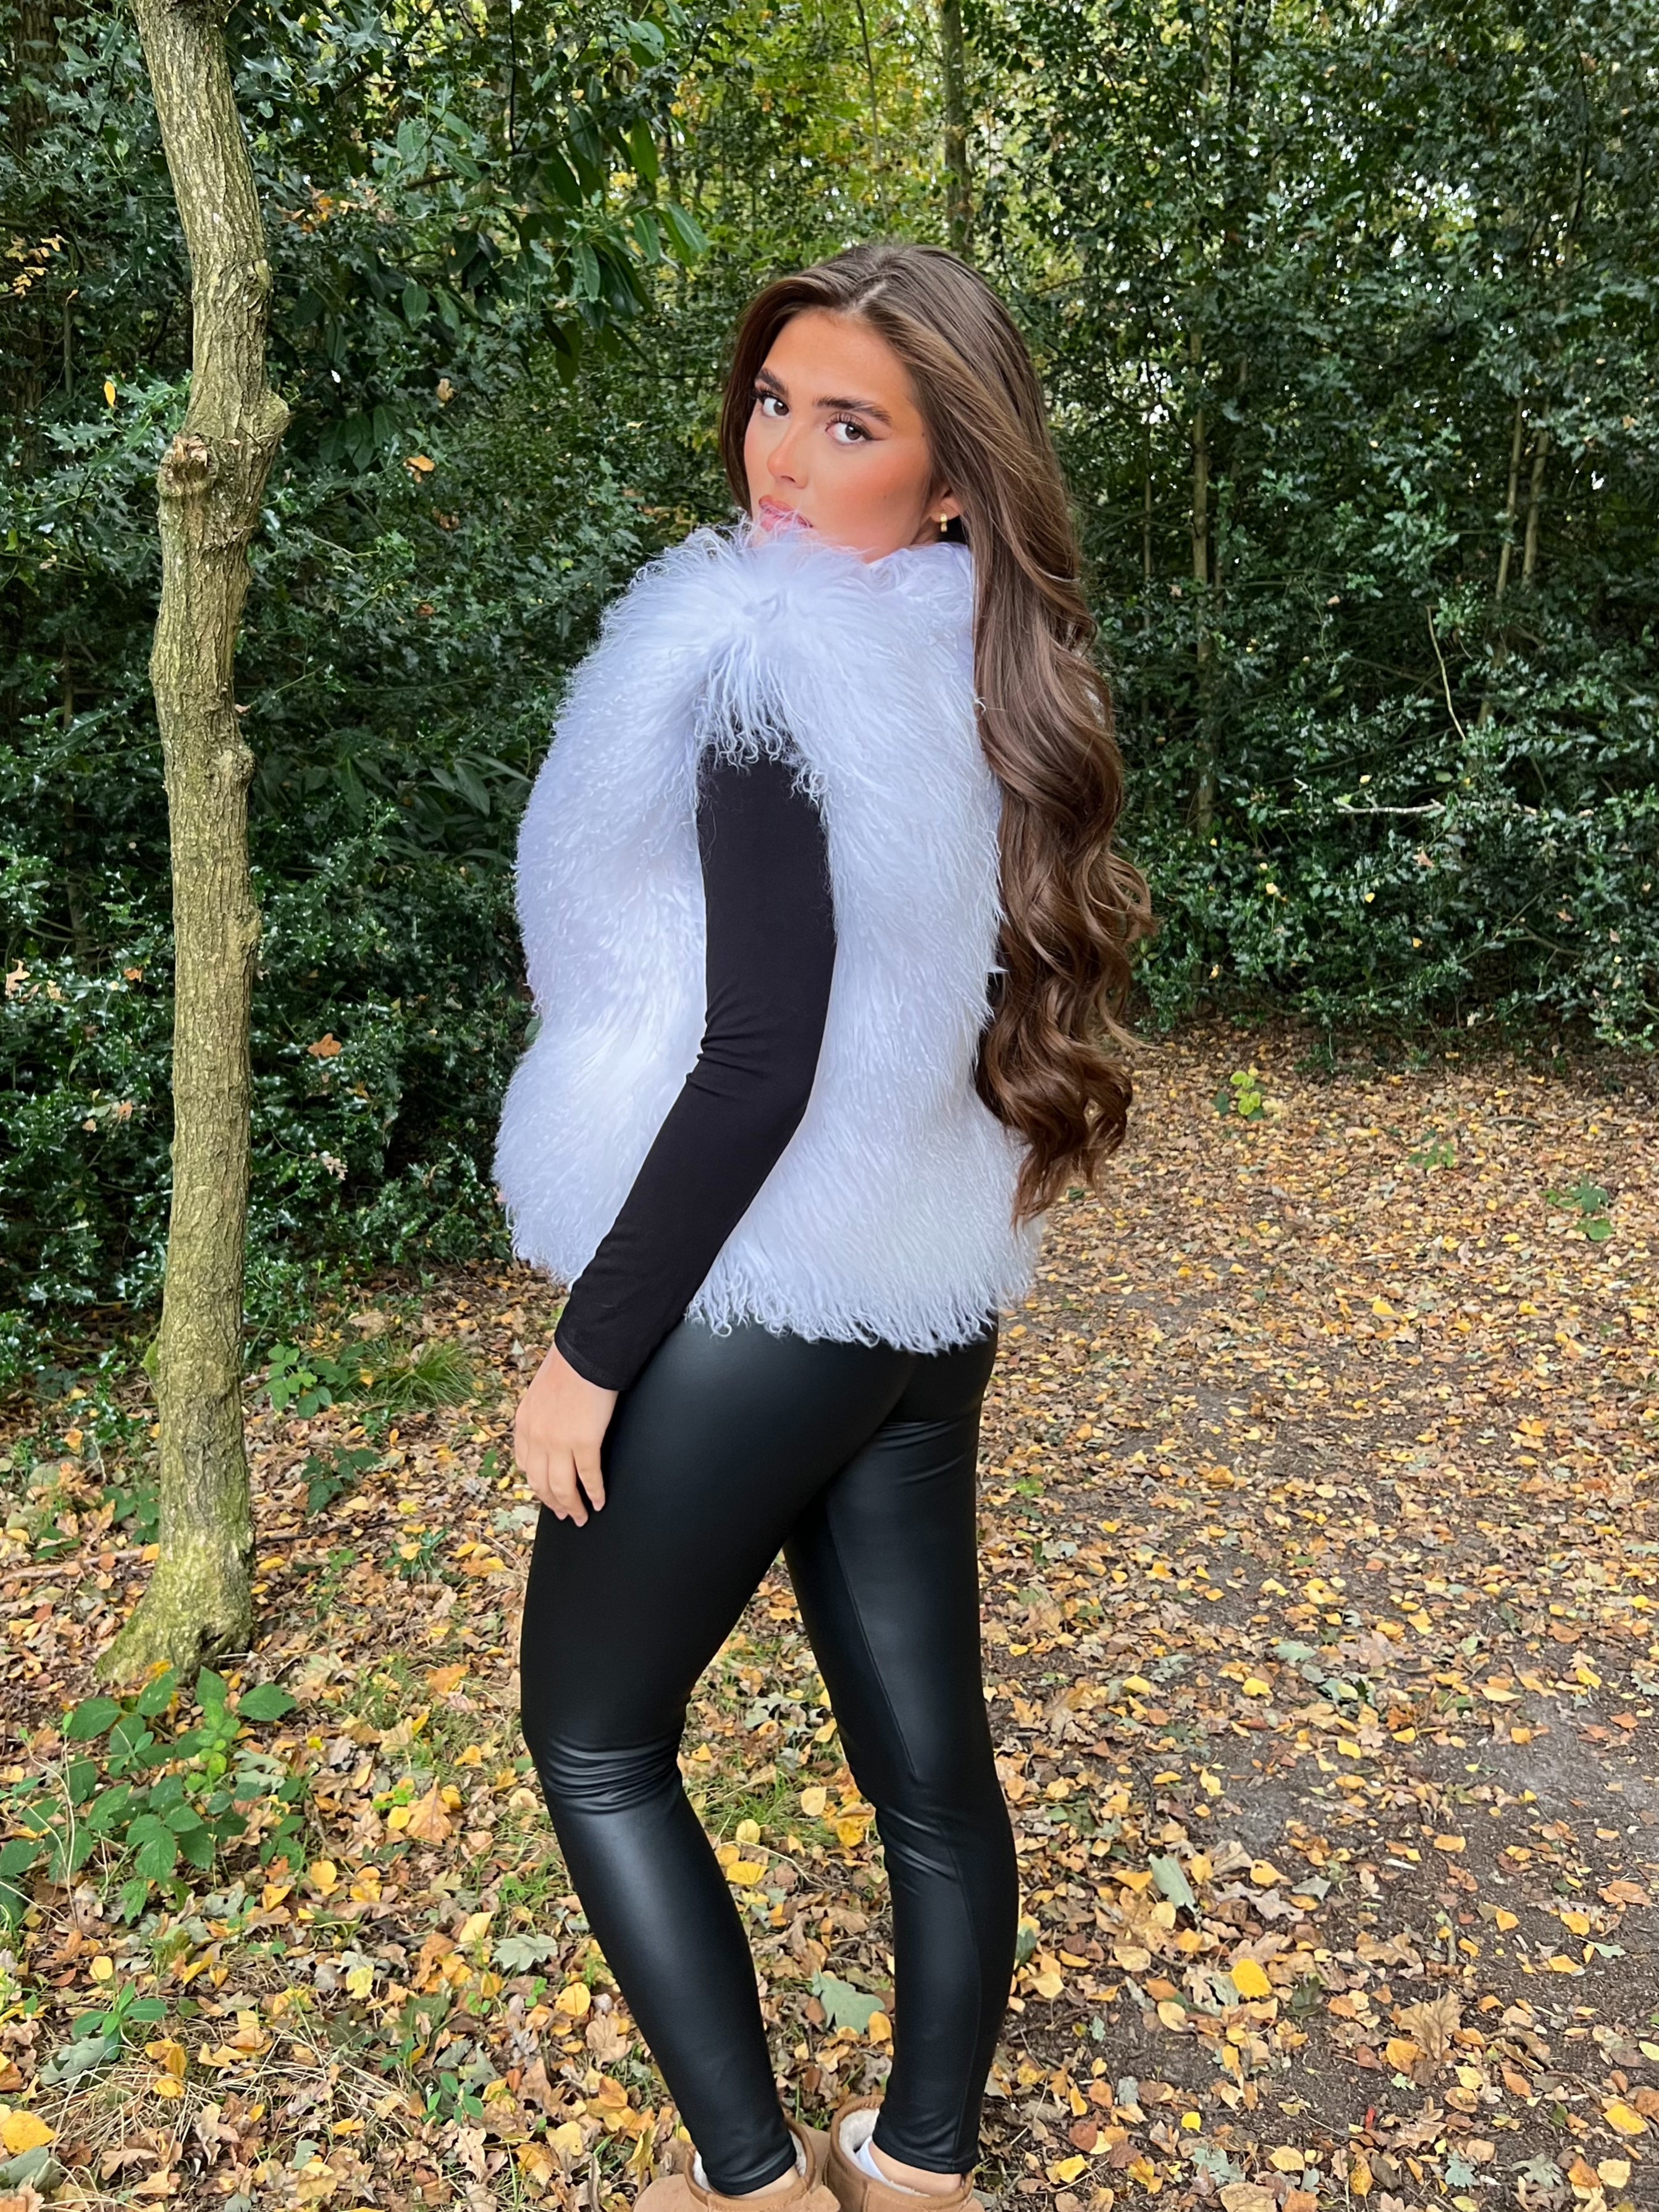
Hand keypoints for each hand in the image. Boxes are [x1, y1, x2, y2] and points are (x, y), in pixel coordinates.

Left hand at [514, 1340, 618, 1524]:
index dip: (537, 1485)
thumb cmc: (571, 1365)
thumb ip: (541, 1414)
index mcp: (524, 1423)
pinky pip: (589, 1478)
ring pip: (562, 1488)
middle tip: (565, 1515)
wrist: (586, 1352)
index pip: (525, 1465)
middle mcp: (536, 1437)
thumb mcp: (541, 1392)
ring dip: (572, 1507)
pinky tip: (599, 1501)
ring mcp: (559, 1442)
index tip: (547, 1494)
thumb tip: (552, 1428)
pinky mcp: (584, 1443)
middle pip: (541, 1483)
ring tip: (582, 1517)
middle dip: (553, 1504)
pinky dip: (594, 1494)